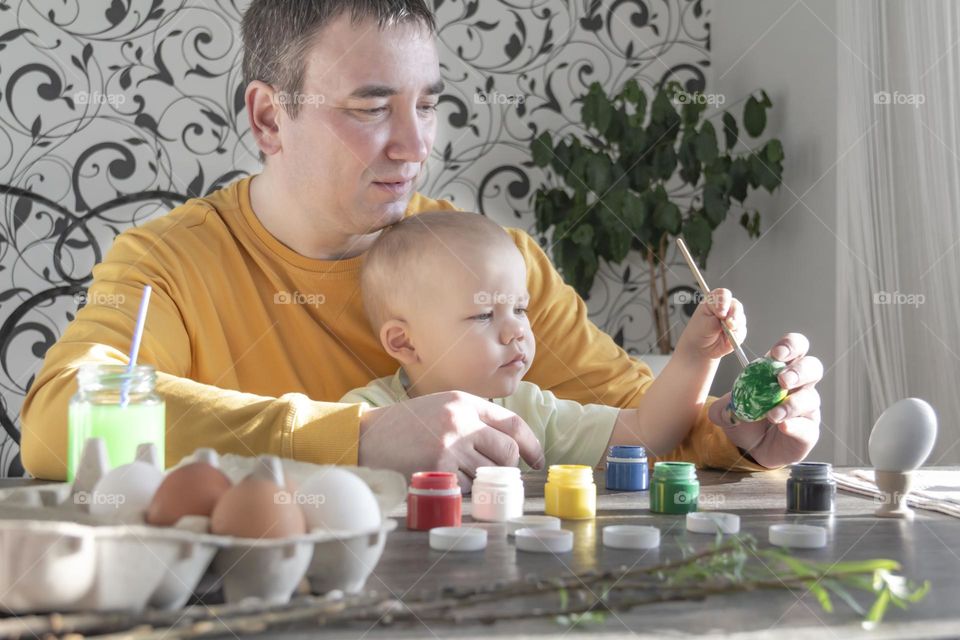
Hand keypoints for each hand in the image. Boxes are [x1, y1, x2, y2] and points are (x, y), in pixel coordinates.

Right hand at [357, 390, 544, 491]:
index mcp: (463, 401)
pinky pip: (467, 488)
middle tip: (489, 473)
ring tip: (454, 471)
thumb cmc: (406, 426)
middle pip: (507, 452)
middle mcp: (460, 420)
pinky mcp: (438, 469)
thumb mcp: (442, 407)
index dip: (532, 445)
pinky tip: (442, 479)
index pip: (513, 424)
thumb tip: (513, 447)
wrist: (365, 437)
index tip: (537, 461)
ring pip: (488, 474)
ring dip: (478, 480)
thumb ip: (474, 419)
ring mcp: (450, 446)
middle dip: (505, 468)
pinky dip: (460, 490)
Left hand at [675, 288, 746, 361]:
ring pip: (741, 318)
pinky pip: (742, 332)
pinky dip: (736, 336)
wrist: (700, 348)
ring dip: (734, 327)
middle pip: (736, 305)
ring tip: (724, 334)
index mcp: (714, 301)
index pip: (723, 294)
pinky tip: (727, 340)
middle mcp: (725, 308)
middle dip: (733, 315)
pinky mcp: (738, 330)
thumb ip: (717, 320)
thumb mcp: (704, 324)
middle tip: (728, 324)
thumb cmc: (698, 332)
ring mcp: (733, 318)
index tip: (720, 313)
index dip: (724, 302)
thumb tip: (729, 320)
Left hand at [709, 332, 822, 467]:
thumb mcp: (728, 411)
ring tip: (772, 415)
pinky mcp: (809, 432)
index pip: (795, 348)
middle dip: (798, 370)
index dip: (790, 346)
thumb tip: (722, 407)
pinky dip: (795, 426)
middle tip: (781, 380)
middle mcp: (799, 386)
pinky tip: (783, 426)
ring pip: (810, 398)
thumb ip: (722, 406)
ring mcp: (807, 409)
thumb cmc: (748, 421)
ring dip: (792, 404)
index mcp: (780, 371)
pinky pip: (807, 427)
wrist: (755, 449)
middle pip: (812, 367)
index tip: (776, 353)